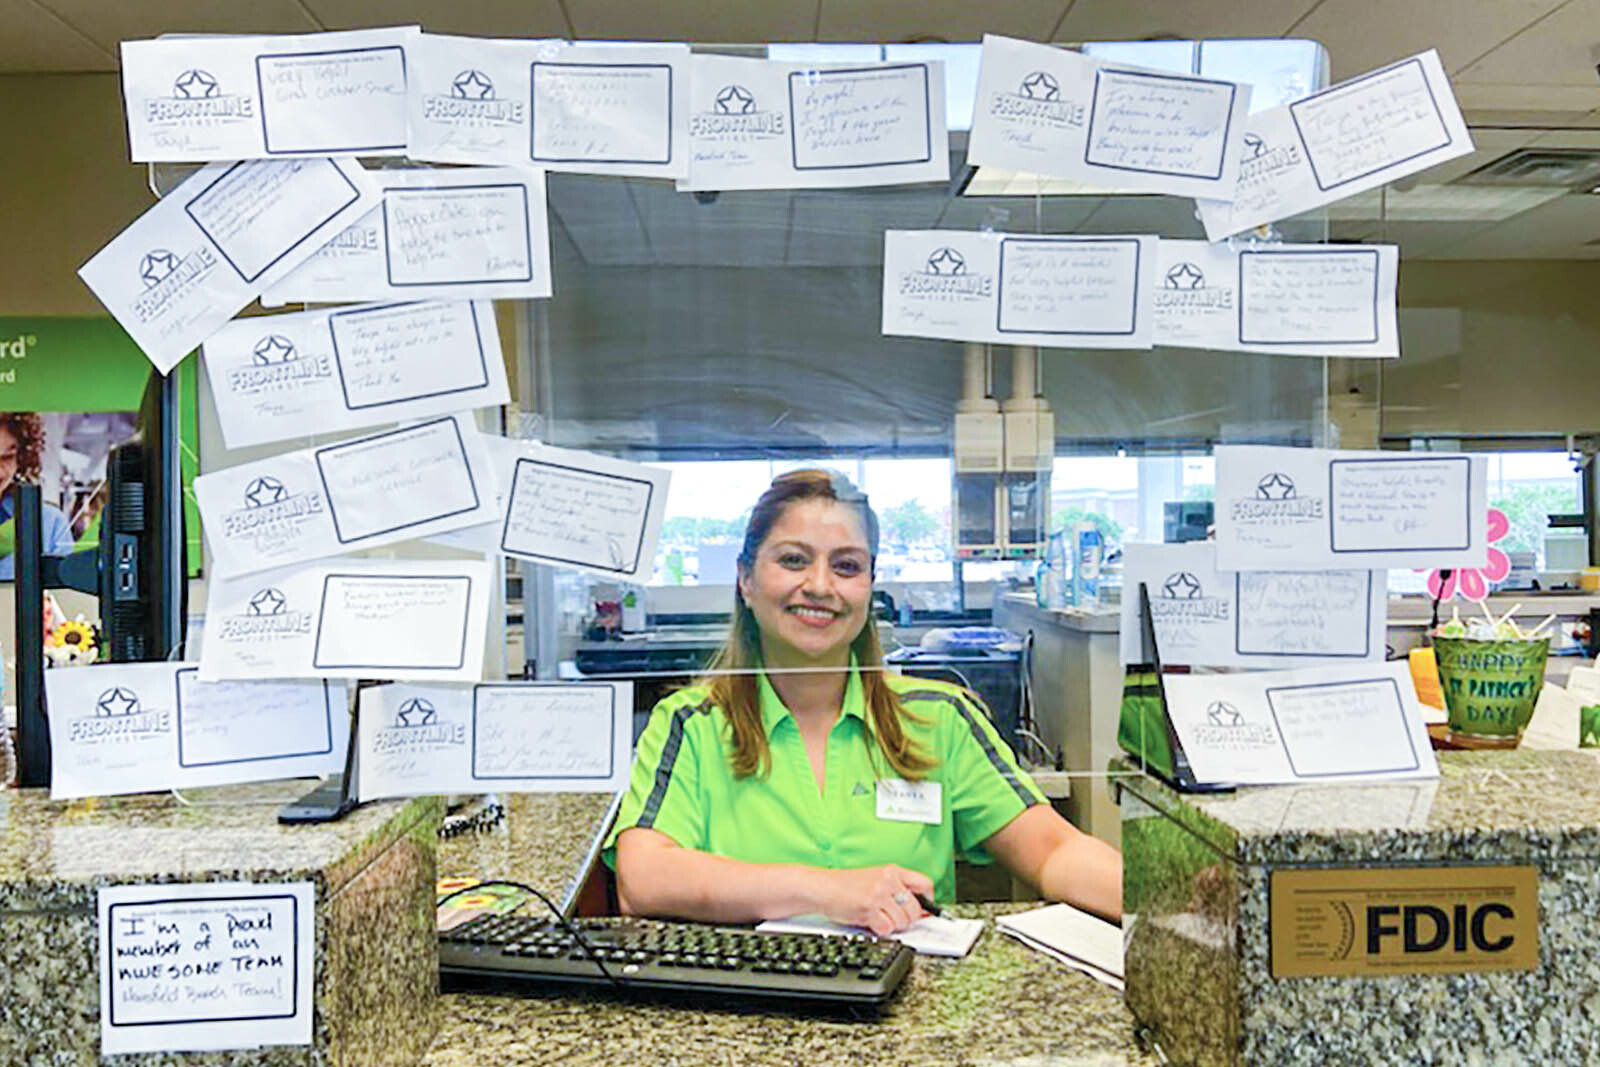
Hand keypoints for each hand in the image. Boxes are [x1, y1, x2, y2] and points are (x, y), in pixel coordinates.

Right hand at [814, 865, 934, 937]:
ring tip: (877, 917)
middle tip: (892, 918)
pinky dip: (880, 930)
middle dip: (906, 920)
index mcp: (892, 871)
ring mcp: (878, 893)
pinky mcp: (868, 908)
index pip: (925, 884)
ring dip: (891, 925)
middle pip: (915, 909)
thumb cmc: (846, 886)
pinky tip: (870, 921)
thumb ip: (898, 890)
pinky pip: (886, 928)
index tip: (923, 910)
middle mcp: (887, 880)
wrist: (822, 887)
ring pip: (902, 921)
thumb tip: (921, 911)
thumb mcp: (876, 879)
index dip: (927, 902)